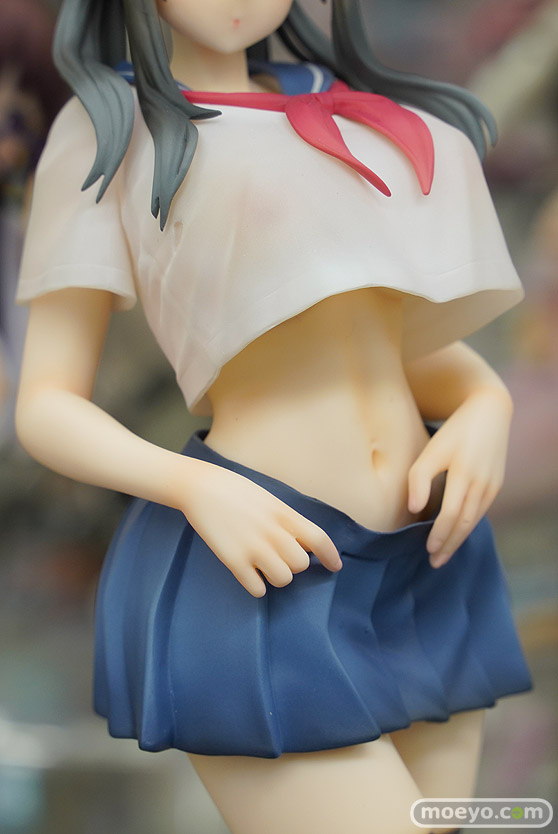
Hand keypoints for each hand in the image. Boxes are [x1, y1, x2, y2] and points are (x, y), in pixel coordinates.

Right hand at [179, 458, 341, 596]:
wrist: (202, 487)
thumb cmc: (237, 491)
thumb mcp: (270, 500)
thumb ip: (288, 521)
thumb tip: (304, 545)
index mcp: (284, 514)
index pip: (319, 539)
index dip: (330, 556)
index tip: (335, 567)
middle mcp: (273, 532)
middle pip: (300, 565)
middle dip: (293, 565)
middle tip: (279, 557)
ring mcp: (253, 547)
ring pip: (282, 579)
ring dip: (276, 577)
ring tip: (263, 566)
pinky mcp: (233, 560)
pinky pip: (257, 589)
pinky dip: (257, 586)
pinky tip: (250, 574)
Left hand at [407, 387, 513, 567]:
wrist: (489, 412)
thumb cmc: (454, 431)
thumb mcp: (432, 450)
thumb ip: (419, 479)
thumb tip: (416, 510)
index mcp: (463, 475)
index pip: (450, 515)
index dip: (439, 535)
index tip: (427, 550)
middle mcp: (481, 484)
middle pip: (464, 524)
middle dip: (449, 545)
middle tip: (435, 562)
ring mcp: (492, 486)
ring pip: (474, 520)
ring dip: (459, 539)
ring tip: (444, 553)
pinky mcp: (496, 485)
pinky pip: (480, 511)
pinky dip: (468, 525)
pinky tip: (457, 532)